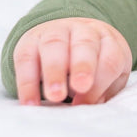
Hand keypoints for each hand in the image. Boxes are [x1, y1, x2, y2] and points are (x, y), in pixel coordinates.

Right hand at [13, 17, 132, 105]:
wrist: (70, 37)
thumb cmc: (94, 65)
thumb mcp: (109, 76)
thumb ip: (105, 90)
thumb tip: (91, 106)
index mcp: (108, 40)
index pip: (111, 56)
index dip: (102, 79)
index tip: (89, 102)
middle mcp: (83, 30)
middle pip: (85, 43)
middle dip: (83, 66)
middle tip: (80, 87)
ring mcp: (56, 31)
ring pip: (54, 44)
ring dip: (54, 71)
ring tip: (55, 96)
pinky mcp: (30, 40)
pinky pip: (25, 57)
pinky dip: (27, 82)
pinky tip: (30, 103)